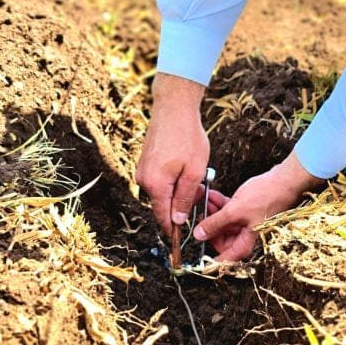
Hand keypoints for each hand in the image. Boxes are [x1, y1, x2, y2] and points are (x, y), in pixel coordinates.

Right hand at [136, 73, 208, 234]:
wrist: (173, 107)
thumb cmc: (187, 137)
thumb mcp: (194, 171)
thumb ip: (185, 199)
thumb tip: (177, 220)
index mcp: (155, 185)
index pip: (164, 217)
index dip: (175, 229)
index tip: (186, 237)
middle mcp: (144, 180)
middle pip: (164, 205)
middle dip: (182, 205)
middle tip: (202, 193)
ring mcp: (143, 171)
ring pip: (163, 192)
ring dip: (179, 190)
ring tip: (197, 175)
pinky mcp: (145, 163)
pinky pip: (160, 180)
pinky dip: (174, 180)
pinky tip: (186, 167)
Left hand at [193, 152, 324, 260]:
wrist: (285, 180)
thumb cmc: (267, 197)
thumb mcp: (234, 211)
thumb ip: (215, 224)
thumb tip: (199, 235)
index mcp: (246, 242)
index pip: (224, 257)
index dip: (209, 257)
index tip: (197, 250)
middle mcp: (247, 236)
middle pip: (221, 238)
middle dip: (208, 225)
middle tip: (199, 213)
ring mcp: (248, 223)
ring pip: (224, 223)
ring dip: (212, 212)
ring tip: (204, 199)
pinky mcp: (249, 211)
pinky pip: (230, 212)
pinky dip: (221, 205)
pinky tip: (213, 195)